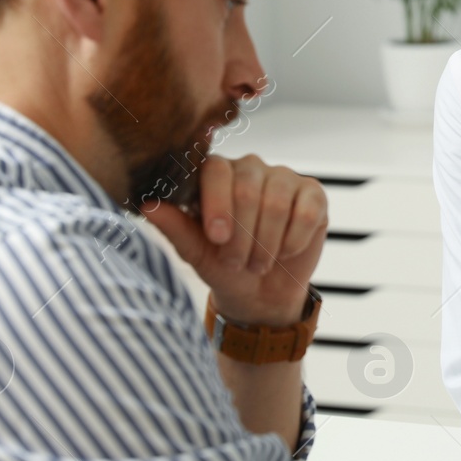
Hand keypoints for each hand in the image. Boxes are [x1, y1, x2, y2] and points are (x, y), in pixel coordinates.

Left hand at [142, 154, 327, 325]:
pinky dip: (293, 241)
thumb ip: (174, 226)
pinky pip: (306, 211)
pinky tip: (285, 252)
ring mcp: (284, 177)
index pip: (216, 170)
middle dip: (243, 235)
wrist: (261, 292)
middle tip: (237, 261)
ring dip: (266, 243)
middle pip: (248, 189)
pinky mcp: (313, 193)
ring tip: (258, 263)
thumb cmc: (224, 266)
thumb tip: (147, 205)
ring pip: (277, 202)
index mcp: (216, 173)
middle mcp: (250, 167)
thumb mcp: (195, 252)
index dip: (218, 204)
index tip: (217, 238)